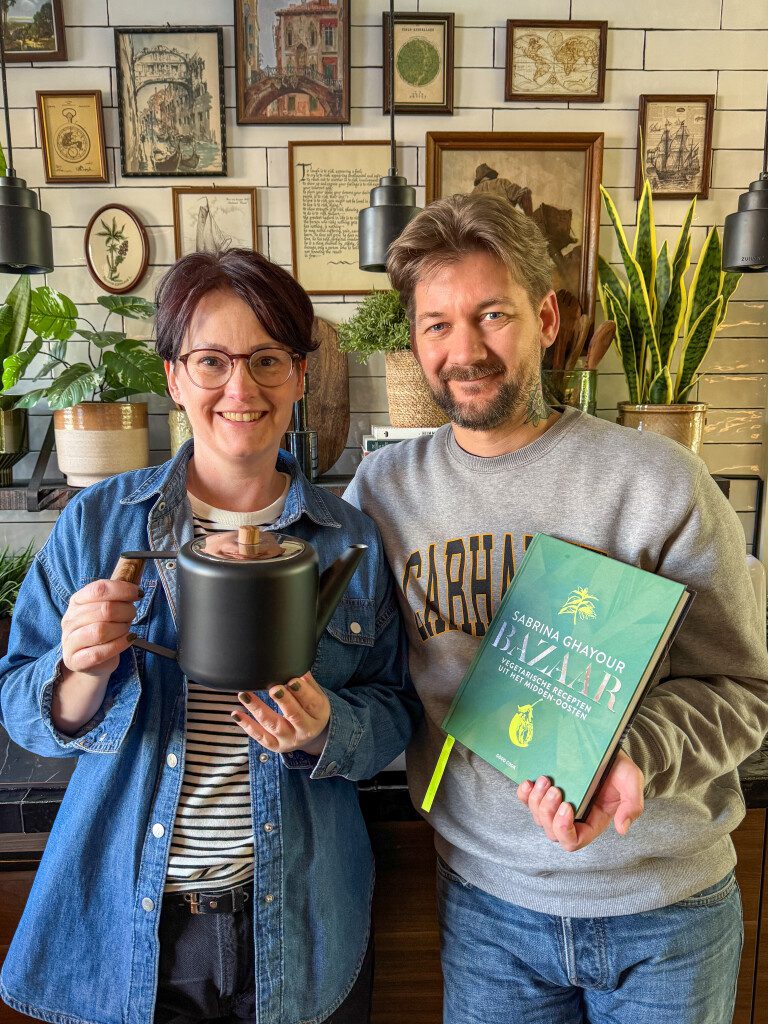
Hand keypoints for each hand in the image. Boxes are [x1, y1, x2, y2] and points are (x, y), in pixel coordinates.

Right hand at [61, 578, 140, 683]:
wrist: (91, 662)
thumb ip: (121, 594)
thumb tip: (137, 577)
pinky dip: (119, 645)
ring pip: (101, 630)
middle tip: (131, 616)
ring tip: (126, 630)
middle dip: (126, 612)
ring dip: (122, 629)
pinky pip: (99, 653)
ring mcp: (69, 641)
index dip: (122, 589)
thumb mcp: (110, 609)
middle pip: (105, 609)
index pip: (99, 589)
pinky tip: (127, 641)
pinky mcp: (75, 660)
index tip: (138, 594)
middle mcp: (70, 619)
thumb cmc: (104, 630)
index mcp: (77, 601)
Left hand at [232, 671, 330, 755]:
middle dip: (284, 702)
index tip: (293, 680)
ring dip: (258, 709)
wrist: (311, 735)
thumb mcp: (316, 695)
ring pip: (273, 725)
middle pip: (295, 716)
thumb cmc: (311, 709)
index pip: (312, 703)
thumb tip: (297, 665)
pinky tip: (236, 714)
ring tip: (245, 695)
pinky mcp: (275, 745)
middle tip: (274, 689)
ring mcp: (289, 739)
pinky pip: (260, 736)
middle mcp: (305, 729)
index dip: (302, 692)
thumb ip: (307, 682)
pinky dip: (247, 725)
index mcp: (318, 714)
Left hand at [516, 749, 643, 851]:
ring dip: (536, 802)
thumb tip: (622, 829)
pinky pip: (527, 801)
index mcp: (592, 821)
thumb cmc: (618, 766)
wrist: (605, 746)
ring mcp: (557, 804)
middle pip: (552, 831)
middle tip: (555, 789)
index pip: (574, 841)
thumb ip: (632, 804)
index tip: (567, 807)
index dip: (565, 830)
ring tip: (545, 780)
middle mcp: (573, 817)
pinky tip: (527, 782)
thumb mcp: (631, 781)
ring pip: (538, 817)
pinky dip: (524, 795)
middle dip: (548, 812)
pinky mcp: (545, 790)